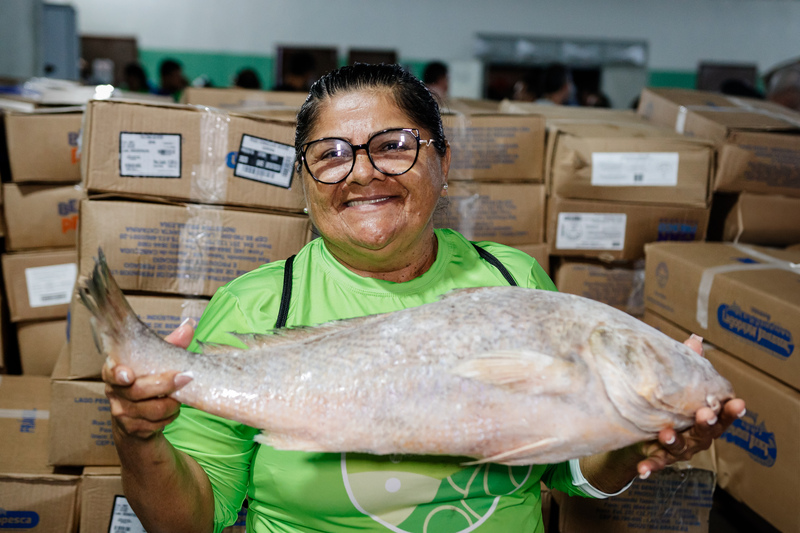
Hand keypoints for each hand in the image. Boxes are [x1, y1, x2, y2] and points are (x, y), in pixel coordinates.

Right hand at [102, 319, 196, 439]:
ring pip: (153, 409)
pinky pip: (158, 423)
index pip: (111, 372)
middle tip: (186, 377)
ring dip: (173, 403)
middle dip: (165, 384)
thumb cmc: (147, 382)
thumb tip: (189, 326)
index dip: (117, 373)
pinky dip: (171, 415)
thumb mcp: (155, 362)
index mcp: (115, 372)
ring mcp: (122, 413)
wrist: (137, 421)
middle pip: (139, 391)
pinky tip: (172, 409)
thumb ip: (170, 344)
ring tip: (179, 396)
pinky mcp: (133, 429)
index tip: (128, 374)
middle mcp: (115, 393)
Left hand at [634, 335, 745, 478]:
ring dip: (675, 441)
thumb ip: (689, 365)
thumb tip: (694, 340)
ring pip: (682, 448)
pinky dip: (650, 466)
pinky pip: (656, 463)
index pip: (723, 413)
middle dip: (706, 424)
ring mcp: (681, 449)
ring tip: (666, 433)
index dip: (731, 410)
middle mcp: (697, 436)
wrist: (642, 432)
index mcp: (706, 417)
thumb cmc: (669, 404)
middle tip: (704, 414)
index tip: (738, 402)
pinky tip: (643, 470)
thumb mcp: (679, 385)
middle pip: (707, 432)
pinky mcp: (661, 458)